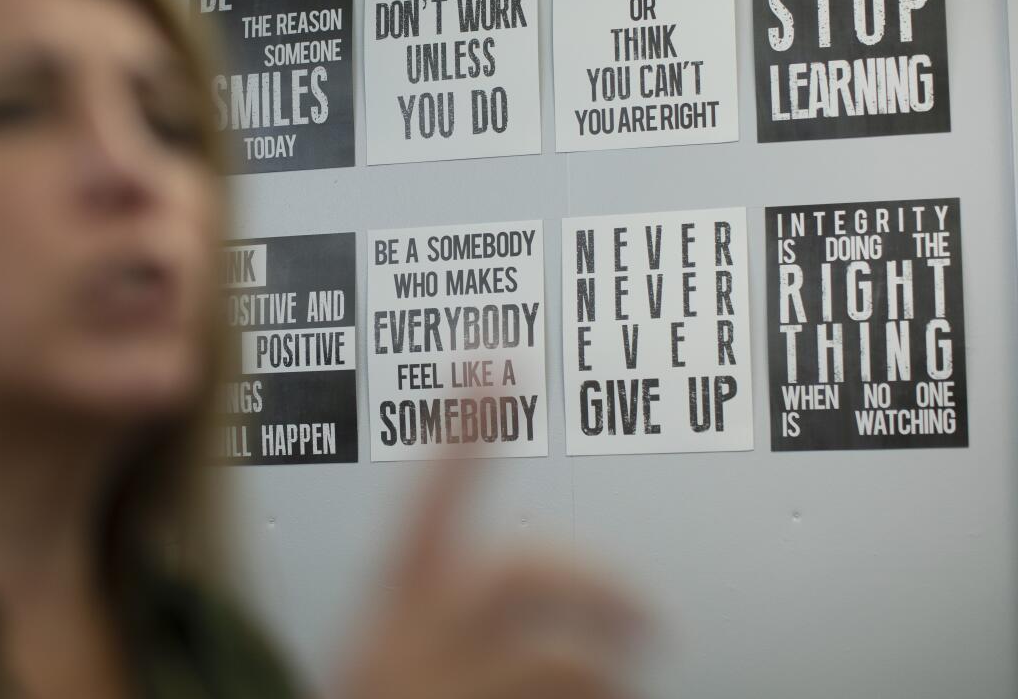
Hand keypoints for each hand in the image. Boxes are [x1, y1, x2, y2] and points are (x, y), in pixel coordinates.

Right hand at [337, 457, 646, 698]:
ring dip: (612, 673)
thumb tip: (521, 577)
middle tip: (645, 614)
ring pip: (567, 659)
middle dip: (602, 584)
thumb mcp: (385, 646)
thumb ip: (440, 603)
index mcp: (390, 602)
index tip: (495, 364)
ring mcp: (451, 688)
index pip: (427, 495)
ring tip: (619, 684)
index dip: (463, 428)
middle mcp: (416, 639)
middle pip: (525, 570)